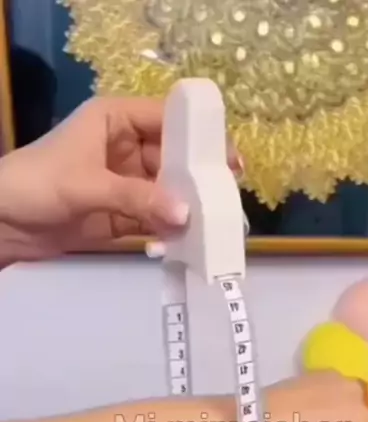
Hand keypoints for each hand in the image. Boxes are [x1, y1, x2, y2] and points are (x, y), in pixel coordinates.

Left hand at [0, 96, 241, 262]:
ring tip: (217, 223)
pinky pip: (151, 219)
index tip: (227, 159)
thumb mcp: (87, 185)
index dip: (198, 137)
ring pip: (164, 192)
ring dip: (186, 207)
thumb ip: (137, 198)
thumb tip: (186, 215)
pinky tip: (190, 239)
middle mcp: (123, 148)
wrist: (0, 224)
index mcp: (114, 120)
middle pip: (171, 159)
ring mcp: (122, 184)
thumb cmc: (36, 184)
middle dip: (197, 178)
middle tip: (228, 196)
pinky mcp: (117, 215)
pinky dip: (168, 229)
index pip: (165, 120)